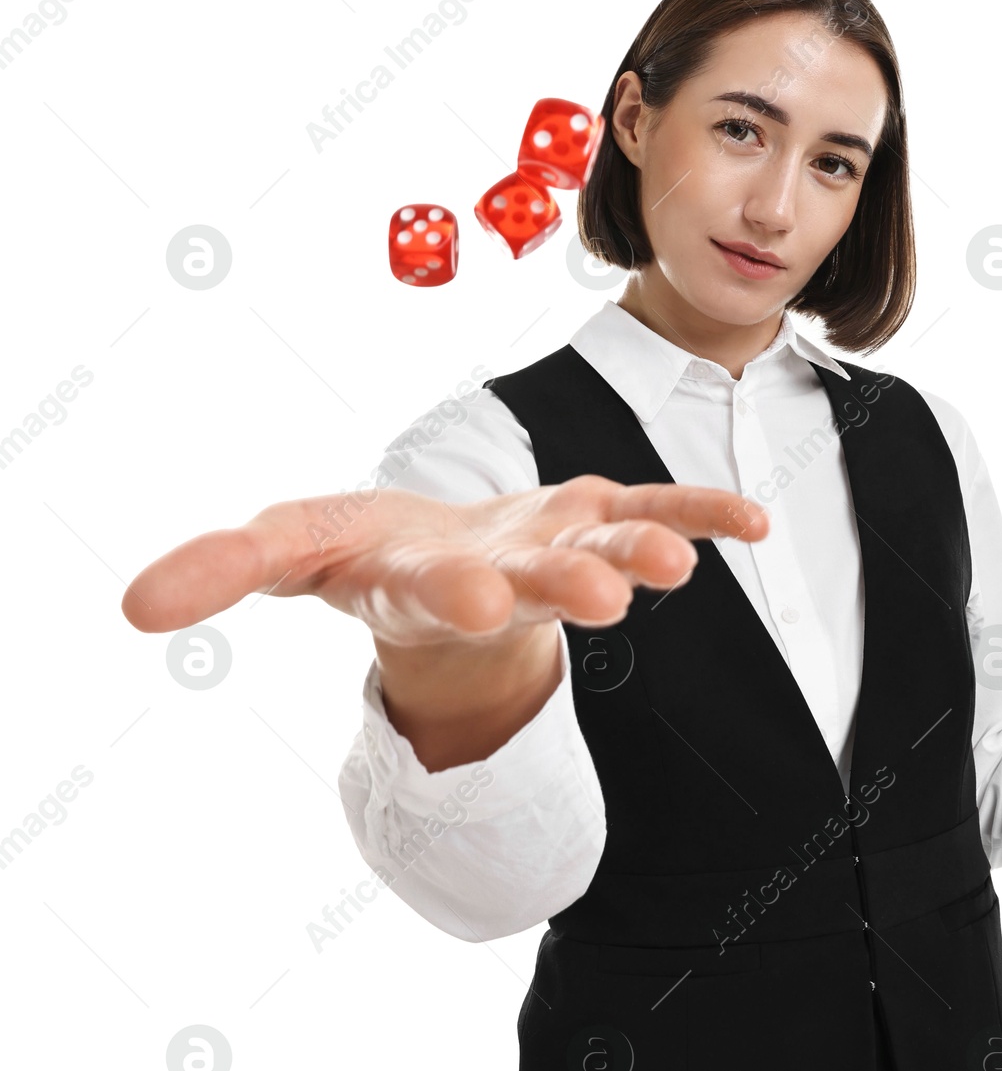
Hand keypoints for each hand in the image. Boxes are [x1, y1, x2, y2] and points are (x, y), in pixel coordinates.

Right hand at [121, 474, 769, 645]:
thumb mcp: (289, 553)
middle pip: (536, 580)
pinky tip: (758, 520)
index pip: (434, 589)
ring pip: (606, 546)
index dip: (452, 592)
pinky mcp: (602, 514)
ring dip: (645, 549)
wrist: (453, 579)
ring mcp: (560, 543)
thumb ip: (221, 568)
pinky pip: (663, 507)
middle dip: (565, 585)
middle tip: (605, 596)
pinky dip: (706, 512)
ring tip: (680, 566)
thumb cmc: (374, 558)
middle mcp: (503, 570)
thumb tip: (133, 605)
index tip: (471, 598)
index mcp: (427, 579)